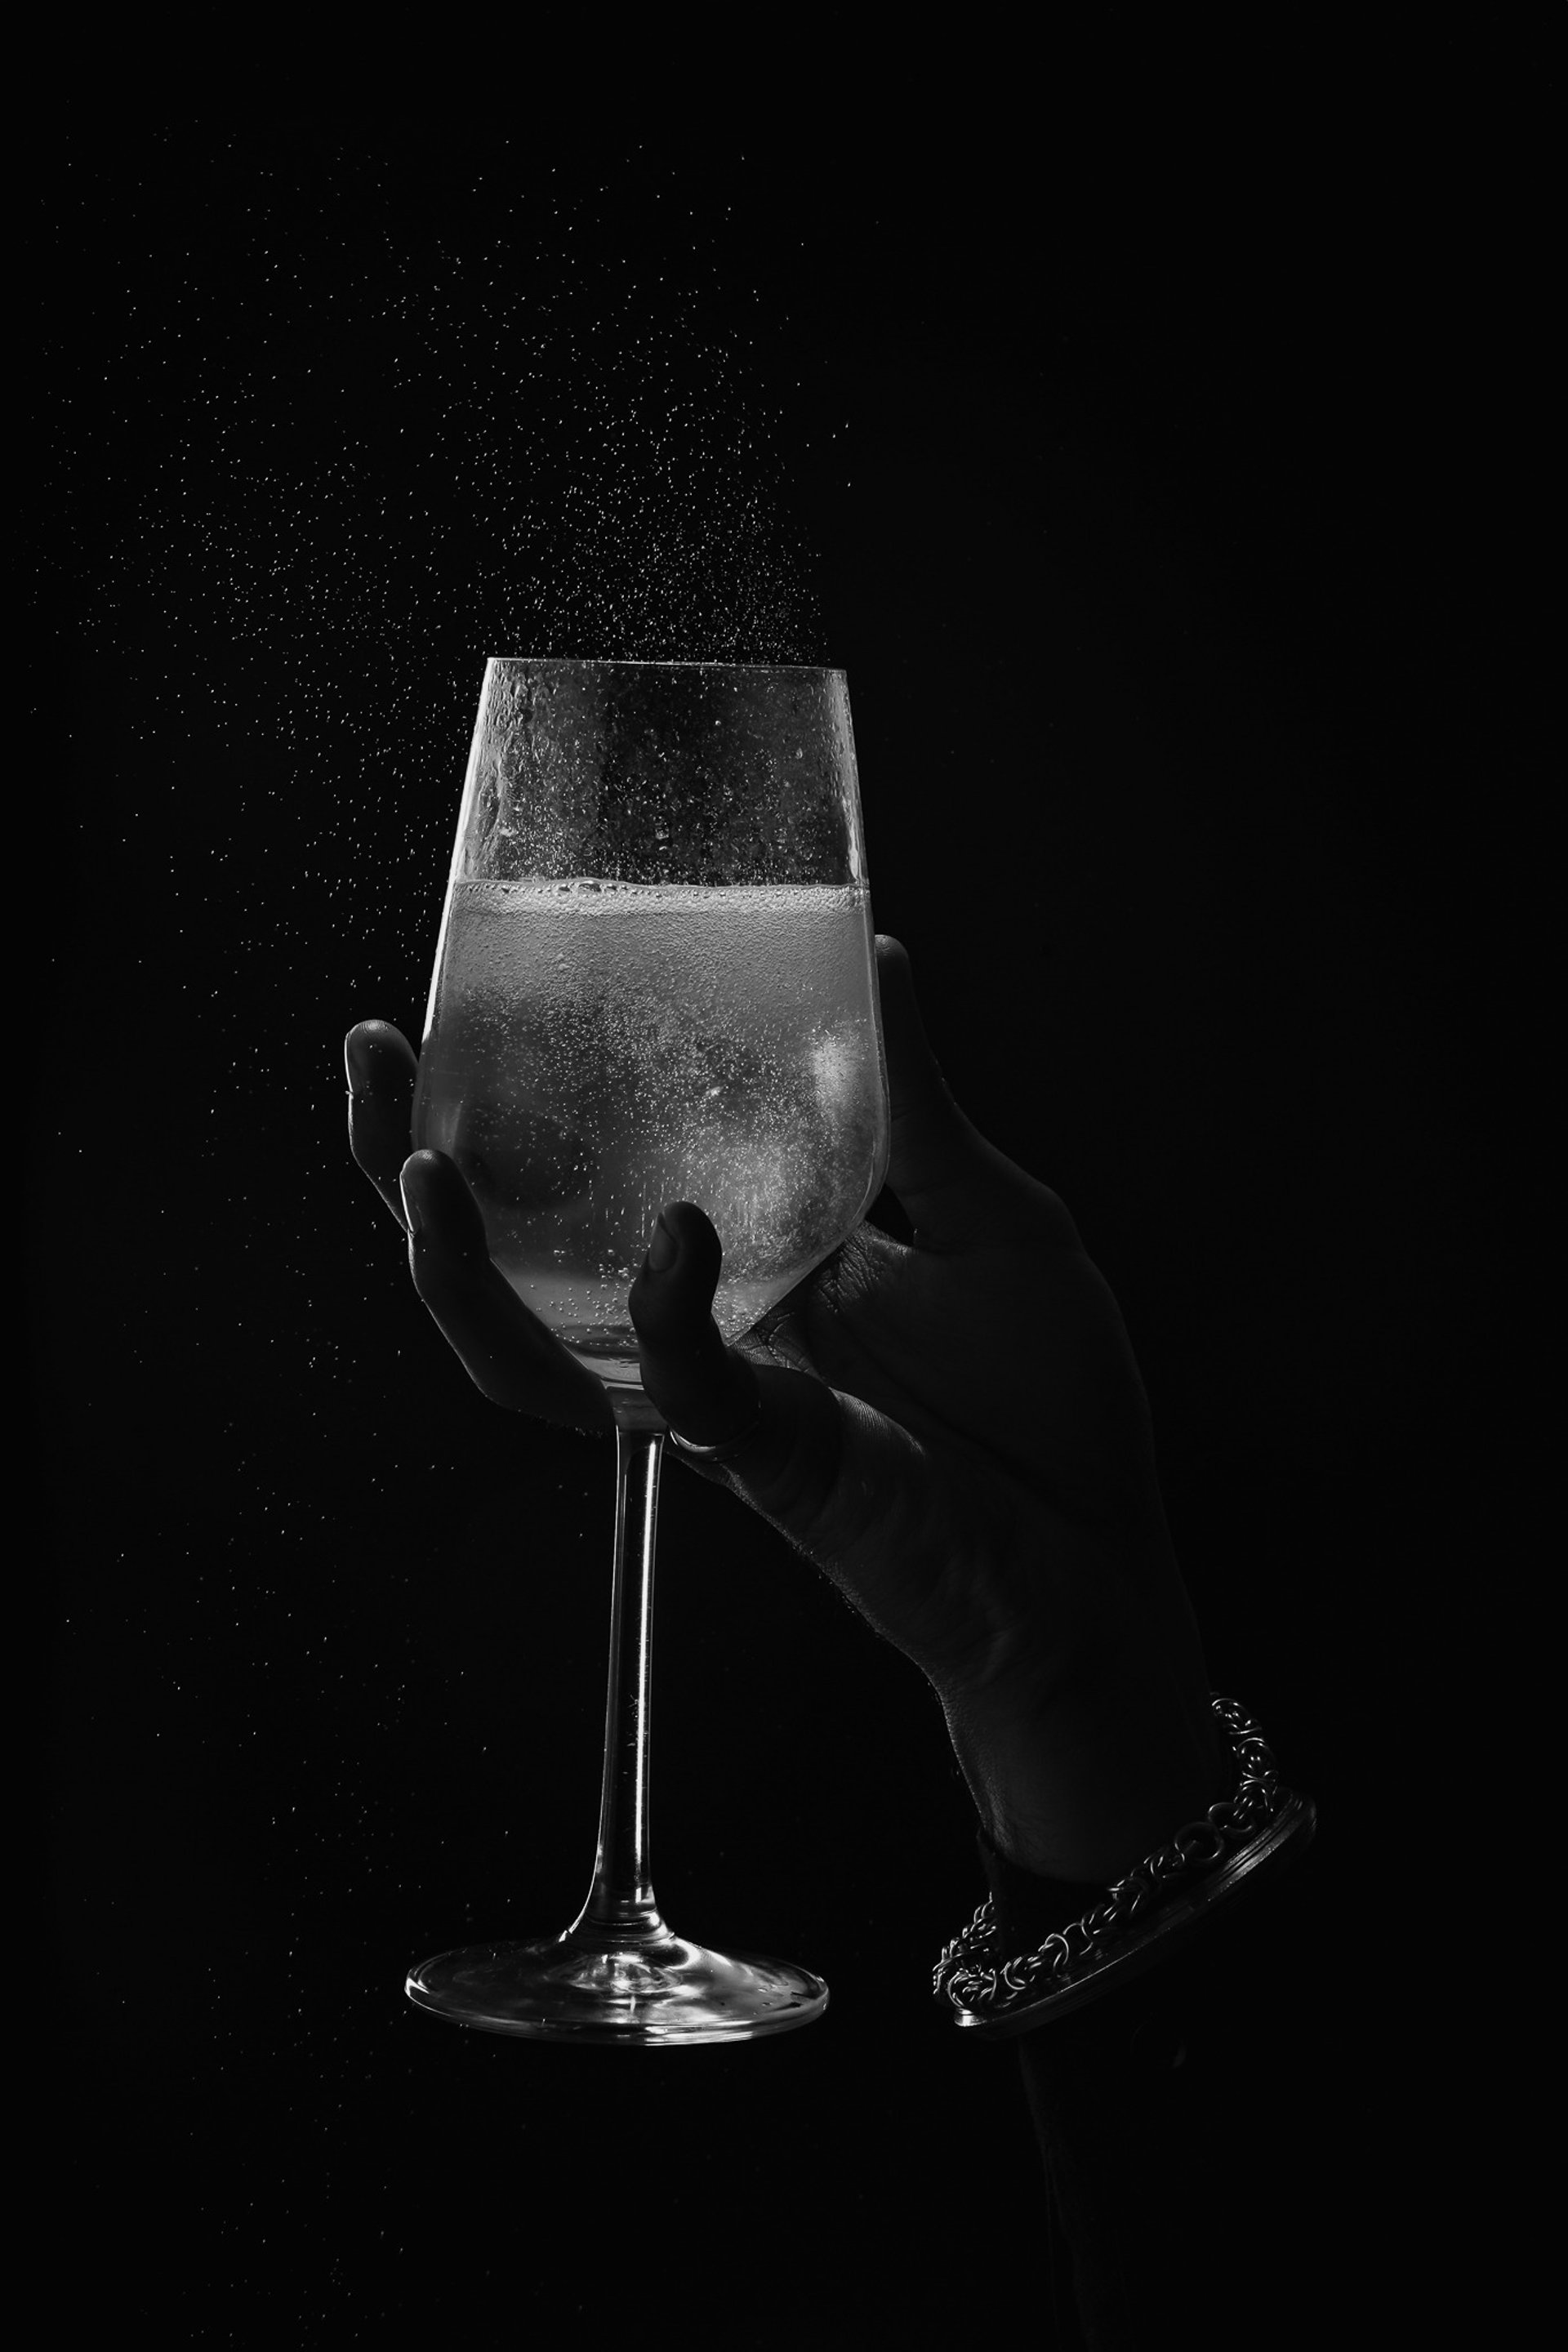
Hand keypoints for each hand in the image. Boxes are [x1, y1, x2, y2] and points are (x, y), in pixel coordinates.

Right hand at [345, 938, 1223, 1882]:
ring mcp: (715, 1400)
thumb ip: (913, 1102)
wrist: (1102, 1561)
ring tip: (421, 1165)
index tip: (448, 998)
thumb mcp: (983, 1213)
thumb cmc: (1047, 1403)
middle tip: (375, 1062)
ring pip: (530, 1351)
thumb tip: (875, 952)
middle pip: (504, 1264)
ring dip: (456, 1269)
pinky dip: (663, 1311)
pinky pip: (680, 1387)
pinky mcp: (766, 1459)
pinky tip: (672, 1233)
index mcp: (734, 1257)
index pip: (578, 1183)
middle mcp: (696, 1328)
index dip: (493, 1105)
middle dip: (406, 1173)